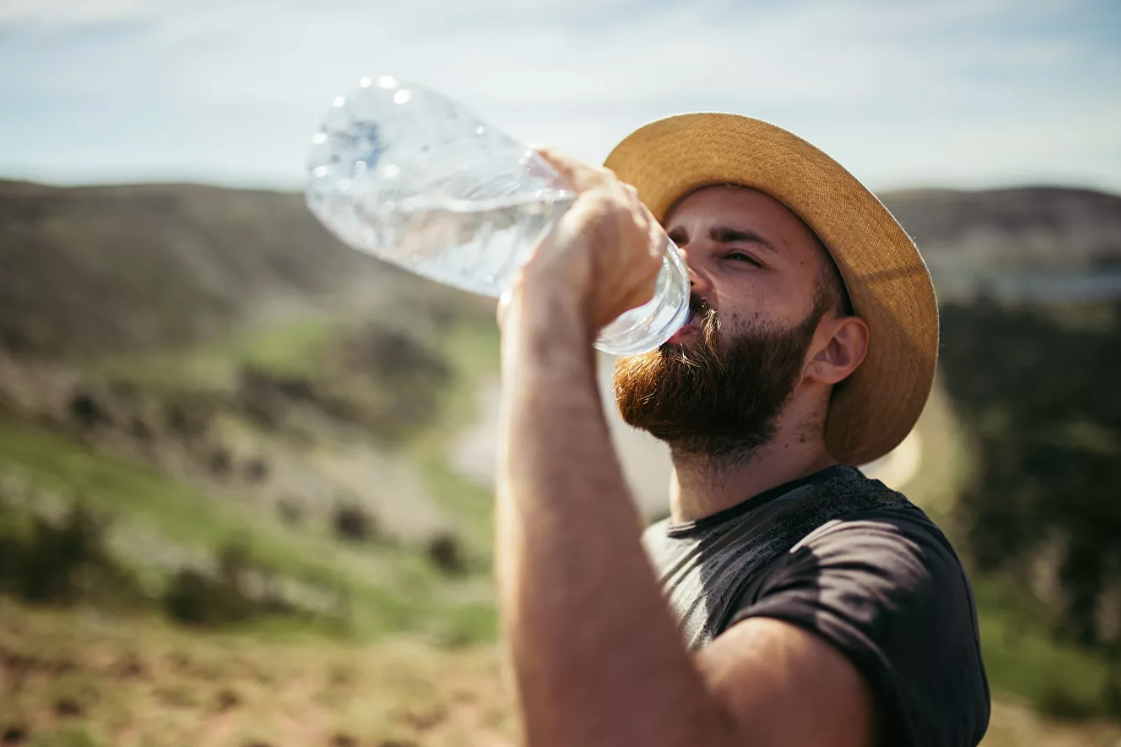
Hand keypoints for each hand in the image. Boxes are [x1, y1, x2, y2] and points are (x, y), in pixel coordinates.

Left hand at [503, 148, 664, 334]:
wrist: (559, 320)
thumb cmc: (556, 330)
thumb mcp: (573, 317)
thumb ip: (566, 304)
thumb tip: (517, 305)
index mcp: (646, 278)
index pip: (638, 238)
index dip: (615, 230)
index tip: (590, 230)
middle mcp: (649, 248)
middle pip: (629, 207)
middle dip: (605, 201)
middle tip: (570, 201)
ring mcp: (631, 222)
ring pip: (609, 186)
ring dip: (583, 178)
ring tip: (554, 174)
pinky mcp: (604, 202)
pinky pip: (582, 172)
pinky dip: (560, 162)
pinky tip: (539, 154)